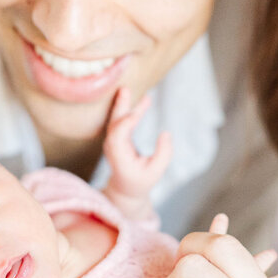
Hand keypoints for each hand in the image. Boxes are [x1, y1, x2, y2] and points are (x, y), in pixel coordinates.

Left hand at [103, 88, 171, 203]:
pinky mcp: (116, 138)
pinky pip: (120, 121)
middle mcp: (112, 147)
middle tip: (124, 90)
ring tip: (126, 89)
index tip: (138, 112)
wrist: (125, 189)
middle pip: (113, 123)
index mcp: (119, 156)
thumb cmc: (141, 181)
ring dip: (122, 104)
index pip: (119, 134)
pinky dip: (127, 109)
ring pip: (115, 119)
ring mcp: (112, 142)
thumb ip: (163, 154)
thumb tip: (165, 133)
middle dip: (119, 107)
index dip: (128, 121)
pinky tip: (137, 100)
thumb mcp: (156, 171)